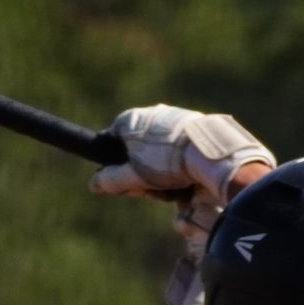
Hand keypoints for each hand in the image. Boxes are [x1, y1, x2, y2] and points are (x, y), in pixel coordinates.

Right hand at [89, 105, 273, 209]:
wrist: (209, 153)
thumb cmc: (167, 163)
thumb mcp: (134, 177)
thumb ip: (111, 180)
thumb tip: (94, 183)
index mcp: (130, 120)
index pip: (111, 144)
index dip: (117, 169)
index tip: (127, 185)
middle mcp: (150, 114)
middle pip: (136, 153)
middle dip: (142, 176)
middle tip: (152, 190)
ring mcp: (173, 118)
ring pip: (158, 155)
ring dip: (161, 176)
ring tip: (173, 187)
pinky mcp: (193, 126)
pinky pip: (178, 151)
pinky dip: (180, 167)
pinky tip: (188, 178)